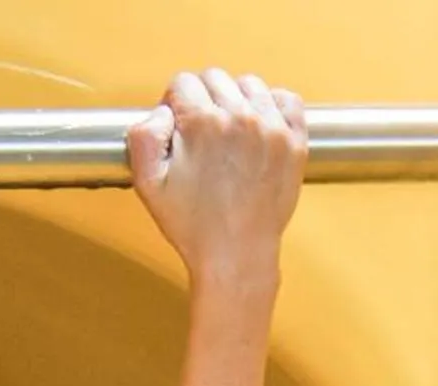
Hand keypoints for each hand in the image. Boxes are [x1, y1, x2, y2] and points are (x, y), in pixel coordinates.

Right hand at [127, 70, 304, 291]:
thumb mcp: (147, 182)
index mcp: (203, 123)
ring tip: (230, 133)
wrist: (235, 255)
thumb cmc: (193, 225)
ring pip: (249, 84)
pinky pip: (286, 99)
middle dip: (203, 100)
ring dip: (236, 100)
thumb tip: (163, 110)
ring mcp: (272, 128)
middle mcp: (241, 118)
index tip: (179, 127)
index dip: (175, 104)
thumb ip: (143, 135)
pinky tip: (259, 126)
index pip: (183, 82)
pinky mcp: (294, 143)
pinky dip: (273, 105)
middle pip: (215, 79)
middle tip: (202, 135)